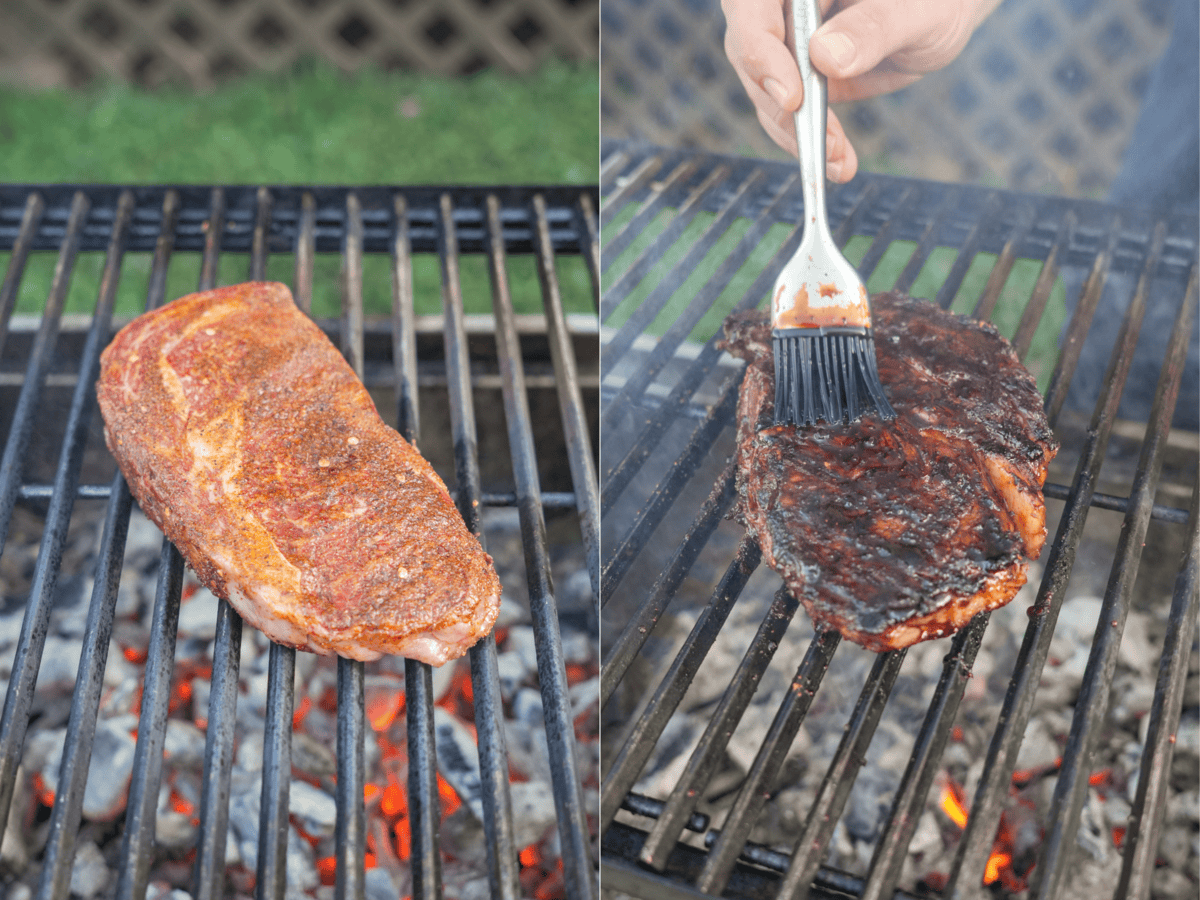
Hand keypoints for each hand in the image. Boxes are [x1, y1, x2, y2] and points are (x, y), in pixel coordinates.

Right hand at [722, 0, 1000, 179]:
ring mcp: (786, 41)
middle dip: (782, 105)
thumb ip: (873, 27)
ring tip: (839, 160)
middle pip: (751, 52)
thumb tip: (825, 57)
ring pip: (765, 90)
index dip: (759, 50)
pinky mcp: (798, 75)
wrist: (943, 12)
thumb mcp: (919, 9)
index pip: (752, 6)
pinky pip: (787, 112)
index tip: (791, 96)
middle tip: (823, 140)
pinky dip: (810, 142)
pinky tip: (839, 162)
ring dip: (797, 132)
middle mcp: (784, 5)